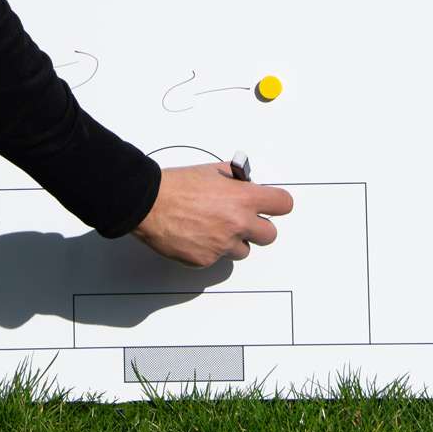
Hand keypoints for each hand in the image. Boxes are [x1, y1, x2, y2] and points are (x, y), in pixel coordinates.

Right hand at [132, 162, 293, 266]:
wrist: (149, 204)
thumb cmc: (176, 186)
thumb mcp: (213, 171)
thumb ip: (235, 179)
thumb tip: (244, 182)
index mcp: (244, 199)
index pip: (283, 205)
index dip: (277, 204)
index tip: (273, 205)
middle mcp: (238, 224)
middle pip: (269, 235)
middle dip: (258, 228)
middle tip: (243, 220)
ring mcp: (223, 245)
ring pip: (243, 250)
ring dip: (234, 241)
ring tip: (213, 227)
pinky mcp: (206, 260)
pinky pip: (217, 258)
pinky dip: (210, 249)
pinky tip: (196, 235)